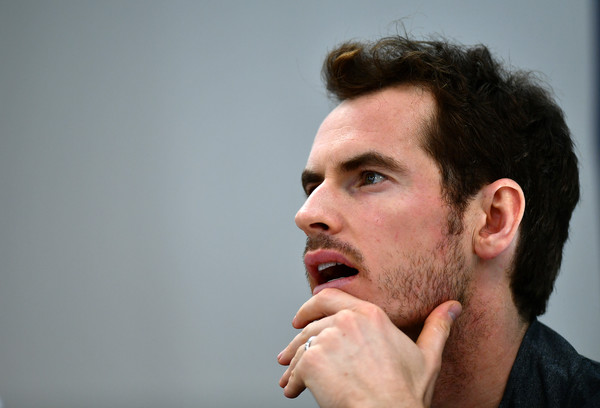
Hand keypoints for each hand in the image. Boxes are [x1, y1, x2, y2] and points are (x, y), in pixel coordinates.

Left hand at [277, 288, 460, 407]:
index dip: (311, 306)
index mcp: (371, 314)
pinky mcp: (313, 360)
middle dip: (297, 341)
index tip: (301, 316)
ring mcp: (328, 339)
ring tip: (291, 379)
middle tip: (289, 354)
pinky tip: (294, 391)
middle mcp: (347, 321)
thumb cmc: (406, 392)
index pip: (330, 297)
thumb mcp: (427, 357)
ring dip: (293, 364)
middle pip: (310, 325)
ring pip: (300, 348)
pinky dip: (292, 381)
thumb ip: (436, 328)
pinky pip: (295, 369)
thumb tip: (453, 307)